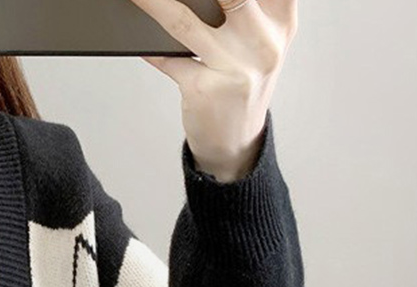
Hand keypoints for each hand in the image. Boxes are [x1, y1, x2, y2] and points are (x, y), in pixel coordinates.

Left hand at [125, 0, 297, 180]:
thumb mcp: (256, 38)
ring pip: (184, 21)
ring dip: (153, 3)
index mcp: (282, 16)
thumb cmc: (241, 79)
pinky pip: (169, 60)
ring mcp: (236, 67)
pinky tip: (138, 38)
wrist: (235, 140)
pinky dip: (150, 47)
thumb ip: (244, 6)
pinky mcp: (207, 90)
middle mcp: (263, 39)